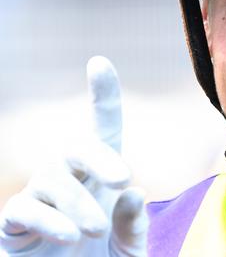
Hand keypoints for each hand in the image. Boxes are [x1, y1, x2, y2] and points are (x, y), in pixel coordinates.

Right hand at [0, 56, 147, 255]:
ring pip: (52, 178)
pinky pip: (24, 209)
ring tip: (94, 231)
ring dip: (77, 202)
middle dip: (99, 156)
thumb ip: (134, 225)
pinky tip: (67, 236)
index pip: (103, 129)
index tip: (99, 62)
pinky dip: (48, 220)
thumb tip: (133, 191)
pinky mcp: (15, 226)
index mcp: (103, 177)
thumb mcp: (130, 250)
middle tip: (122, 178)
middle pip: (77, 146)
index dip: (102, 96)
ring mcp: (41, 199)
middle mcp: (71, 179)